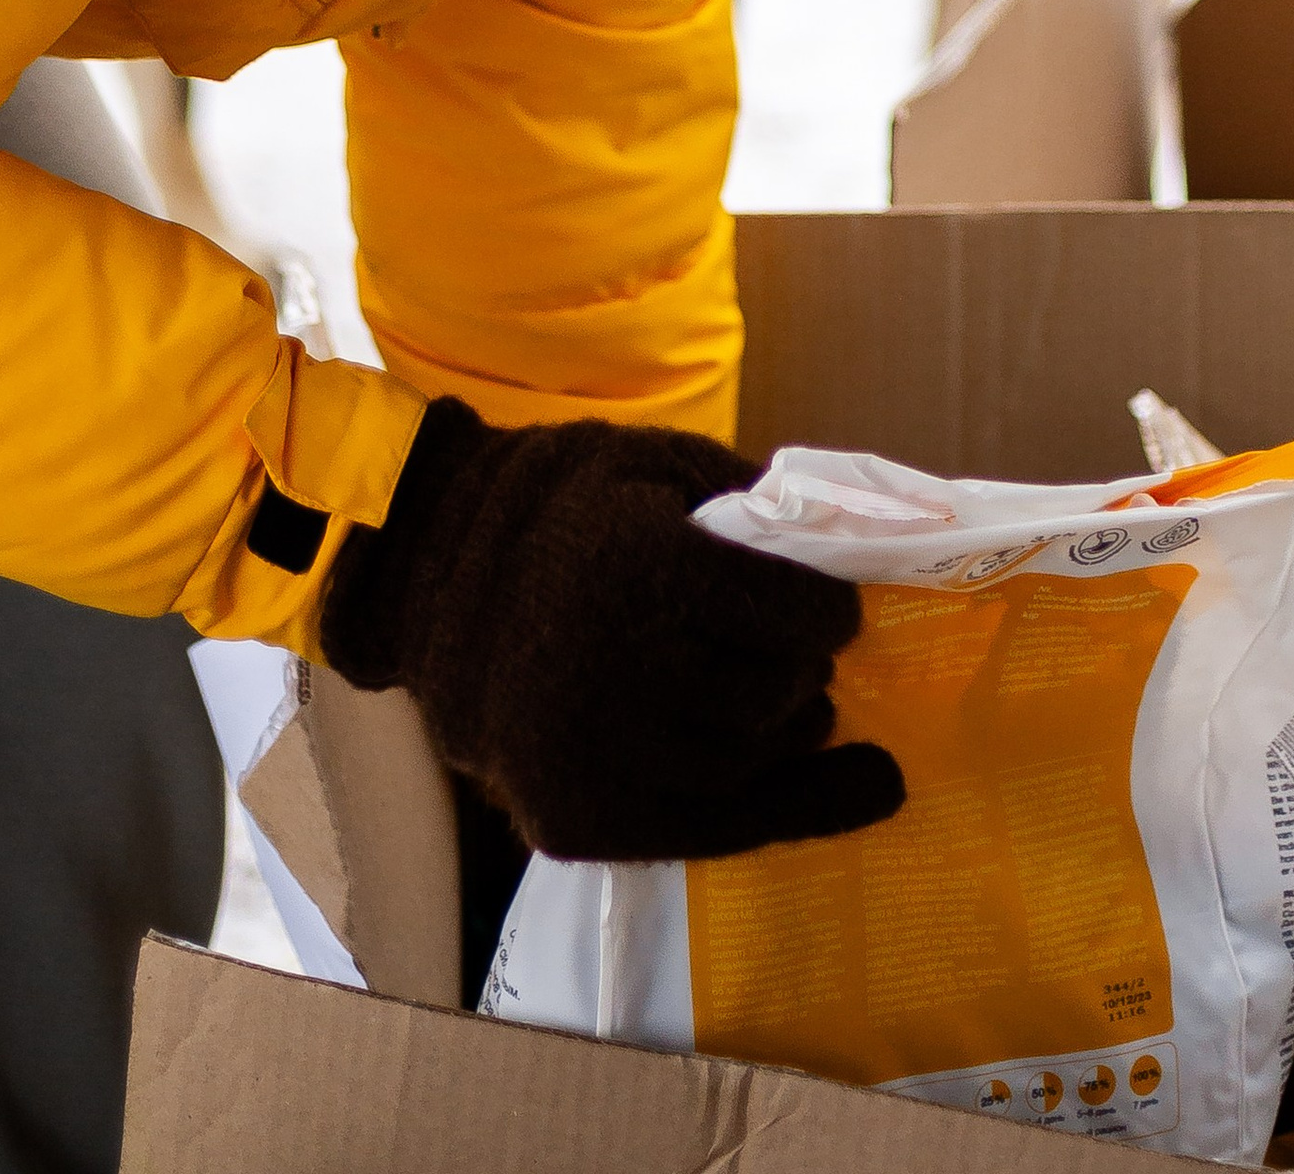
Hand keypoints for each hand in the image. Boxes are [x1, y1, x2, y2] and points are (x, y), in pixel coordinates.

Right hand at [318, 403, 903, 860]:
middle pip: (778, 691)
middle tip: (793, 648)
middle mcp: (617, 672)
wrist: (426, 579)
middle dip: (801, 668)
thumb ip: (757, 503)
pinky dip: (794, 807)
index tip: (831, 609)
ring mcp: (594, 757)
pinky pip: (715, 830)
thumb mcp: (660, 463)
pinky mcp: (580, 820)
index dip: (828, 609)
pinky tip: (868, 790)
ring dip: (785, 728)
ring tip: (785, 698)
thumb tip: (863, 548)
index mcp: (641, 568)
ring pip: (750, 761)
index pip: (796, 611)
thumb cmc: (563, 507)